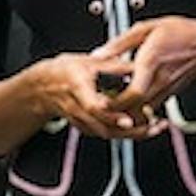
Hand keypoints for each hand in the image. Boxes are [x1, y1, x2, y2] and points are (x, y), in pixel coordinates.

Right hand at [31, 52, 153, 141]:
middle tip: (152, 126)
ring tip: (153, 128)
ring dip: (130, 134)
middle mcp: (77, 107)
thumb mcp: (89, 61)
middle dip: (129, 130)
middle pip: (103, 126)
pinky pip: (104, 133)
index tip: (128, 119)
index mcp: (77, 87)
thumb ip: (114, 65)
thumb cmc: (65, 71)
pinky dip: (122, 133)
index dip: (111, 115)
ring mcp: (79, 120)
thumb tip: (138, 65)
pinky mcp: (84, 126)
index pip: (93, 106)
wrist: (42, 86)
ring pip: (106, 133)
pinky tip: (140, 128)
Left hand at [91, 16, 195, 131]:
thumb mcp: (147, 28)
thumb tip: (99, 53)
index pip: (134, 92)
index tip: (101, 100)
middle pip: (133, 107)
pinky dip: (136, 108)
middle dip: (115, 110)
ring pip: (140, 111)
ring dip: (124, 111)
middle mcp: (159, 80)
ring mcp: (164, 90)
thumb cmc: (181, 34)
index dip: (117, 102)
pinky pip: (148, 108)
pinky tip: (127, 99)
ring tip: (110, 102)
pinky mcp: (167, 95)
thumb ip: (120, 43)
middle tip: (99, 103)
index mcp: (151, 62)